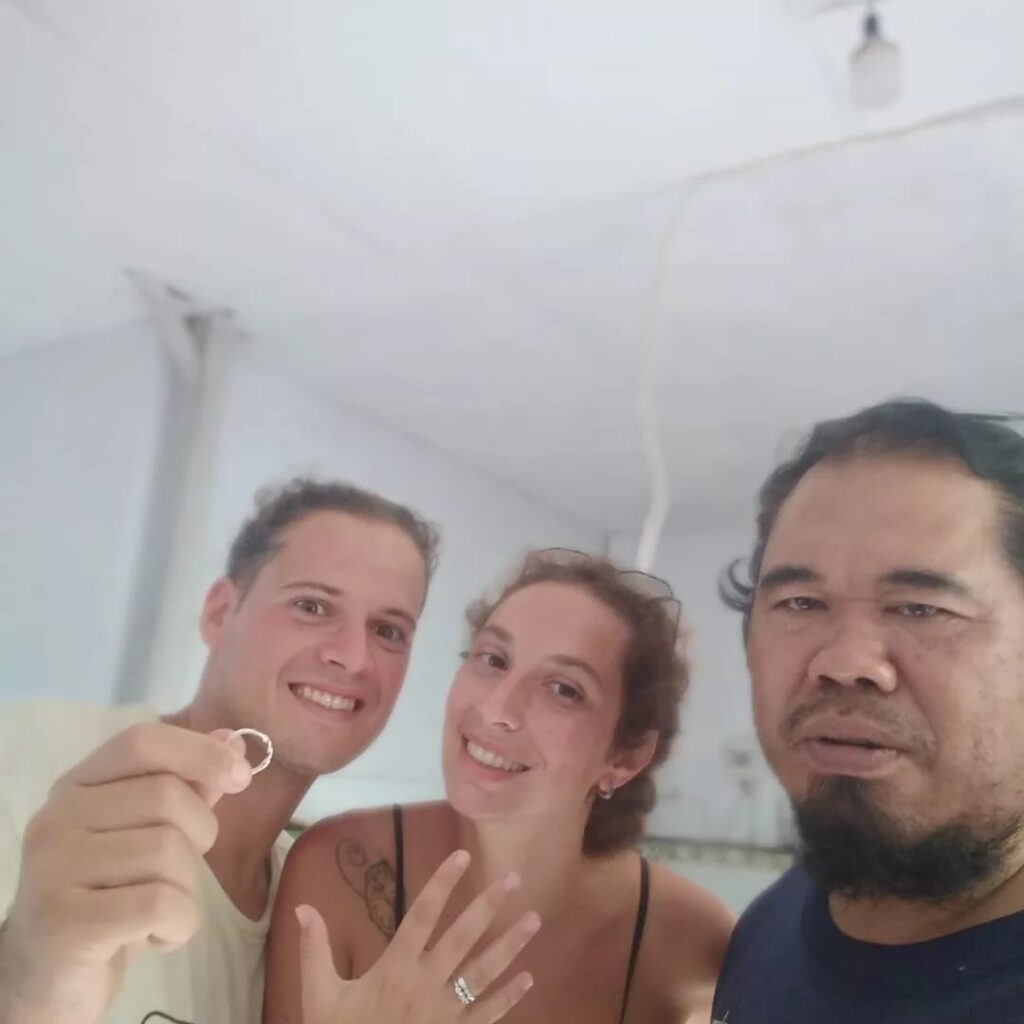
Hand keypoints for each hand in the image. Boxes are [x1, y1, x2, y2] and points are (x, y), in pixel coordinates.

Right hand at [0, 722, 251, 1023]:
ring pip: (169, 852)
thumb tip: (234, 741)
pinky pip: (162, 904)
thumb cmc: (109, 897)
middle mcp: (57, 817)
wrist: (47, 980)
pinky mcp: (66, 922)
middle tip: (175, 875)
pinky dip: (178, 926)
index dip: (201, 752)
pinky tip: (152, 938)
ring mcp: (54, 868)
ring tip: (155, 913)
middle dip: (199, 836)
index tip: (242, 777)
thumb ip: (188, 786)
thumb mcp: (148, 834)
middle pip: (168, 797)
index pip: (144, 741)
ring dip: (186, 890)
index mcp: (78, 786)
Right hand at [297, 850, 539, 1023]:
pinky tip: (527, 980)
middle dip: (489, 906)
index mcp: (395, 968)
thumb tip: (303, 908)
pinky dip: (508, 998)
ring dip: (510, 945)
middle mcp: (426, 984)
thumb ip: (315, 950)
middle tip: (515, 879)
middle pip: (463, 937)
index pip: (423, 914)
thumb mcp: (319, 997)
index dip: (442, 883)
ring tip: (534, 920)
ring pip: (484, 973)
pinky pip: (487, 1015)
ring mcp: (446, 1013)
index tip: (463, 856)